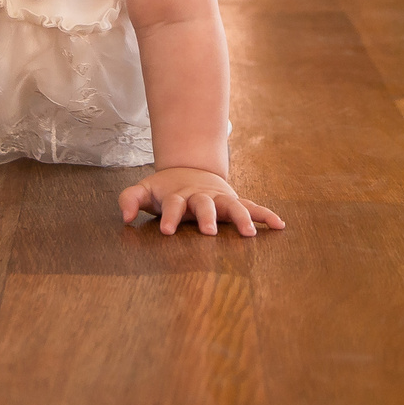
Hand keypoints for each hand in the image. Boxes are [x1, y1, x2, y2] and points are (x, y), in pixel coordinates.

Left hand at [119, 168, 286, 237]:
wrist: (189, 170)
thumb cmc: (165, 189)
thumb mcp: (144, 190)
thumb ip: (130, 199)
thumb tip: (124, 217)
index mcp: (178, 195)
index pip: (173, 204)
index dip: (169, 216)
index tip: (166, 231)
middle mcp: (201, 196)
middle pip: (204, 205)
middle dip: (206, 217)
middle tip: (208, 232)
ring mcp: (219, 198)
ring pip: (232, 206)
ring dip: (240, 218)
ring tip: (249, 234)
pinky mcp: (233, 201)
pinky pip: (251, 207)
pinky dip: (265, 214)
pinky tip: (279, 225)